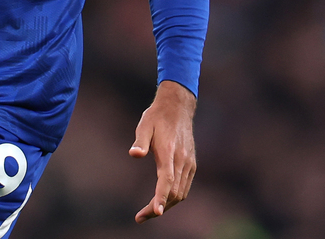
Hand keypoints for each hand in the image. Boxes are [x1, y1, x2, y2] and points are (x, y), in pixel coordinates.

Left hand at [129, 79, 196, 222]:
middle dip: (158, 208)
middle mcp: (182, 160)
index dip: (161, 197)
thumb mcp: (144, 124)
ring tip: (149, 213)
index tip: (155, 212)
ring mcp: (189, 163)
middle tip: (140, 217)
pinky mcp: (191, 164)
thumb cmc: (157, 117)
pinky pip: (185, 187)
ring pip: (181, 193)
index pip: (167, 180)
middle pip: (174, 192)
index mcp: (169, 152)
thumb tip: (133, 154)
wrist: (178, 107)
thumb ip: (140, 141)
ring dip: (167, 205)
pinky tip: (163, 200)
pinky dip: (175, 197)